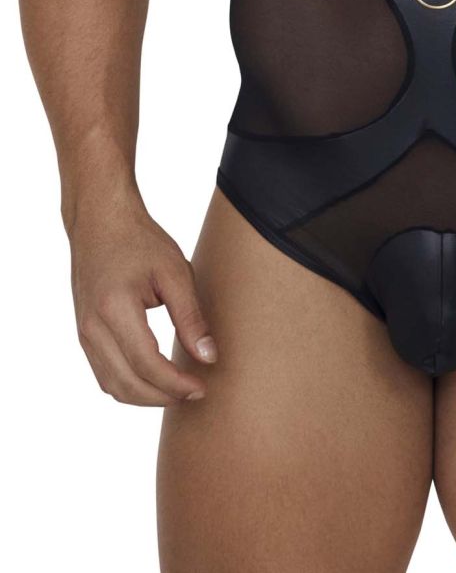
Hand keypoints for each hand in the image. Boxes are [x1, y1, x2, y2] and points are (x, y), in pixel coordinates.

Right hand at [69, 189, 217, 405]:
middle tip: (195, 392)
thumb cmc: (140, 241)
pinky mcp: (84, 334)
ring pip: (112, 386)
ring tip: (178, 389)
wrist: (100, 222)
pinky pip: (104, 374)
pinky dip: (129, 385)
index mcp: (114, 309)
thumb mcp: (174, 272)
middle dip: (163, 396)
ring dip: (146, 397)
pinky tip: (155, 379)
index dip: (176, 383)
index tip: (202, 387)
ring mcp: (84, 333)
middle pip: (127, 384)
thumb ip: (191, 317)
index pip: (147, 364)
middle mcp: (92, 327)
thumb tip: (208, 357)